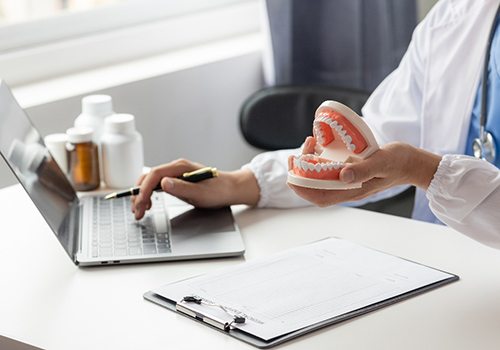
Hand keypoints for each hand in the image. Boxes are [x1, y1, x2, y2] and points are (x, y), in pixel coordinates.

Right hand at [131, 158, 259, 219]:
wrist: (230, 189)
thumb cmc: (219, 190)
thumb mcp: (201, 193)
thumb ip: (182, 188)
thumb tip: (164, 183)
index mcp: (180, 167)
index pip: (154, 175)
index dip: (144, 189)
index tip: (141, 203)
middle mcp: (176, 168)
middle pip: (149, 178)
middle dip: (139, 194)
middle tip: (136, 211)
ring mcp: (175, 174)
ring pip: (150, 182)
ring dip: (142, 195)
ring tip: (139, 210)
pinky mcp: (176, 181)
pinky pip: (157, 185)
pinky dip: (149, 195)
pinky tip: (149, 204)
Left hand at [288, 141, 440, 206]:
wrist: (411, 161)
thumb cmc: (398, 162)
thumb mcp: (381, 162)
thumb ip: (363, 170)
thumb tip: (342, 175)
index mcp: (352, 191)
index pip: (320, 197)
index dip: (302, 190)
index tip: (291, 175)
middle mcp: (346, 187)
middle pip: (315, 187)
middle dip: (300, 174)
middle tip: (294, 156)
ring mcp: (347, 179)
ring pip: (320, 176)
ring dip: (309, 162)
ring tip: (310, 142)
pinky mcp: (350, 169)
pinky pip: (329, 166)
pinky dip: (320, 156)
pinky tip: (319, 143)